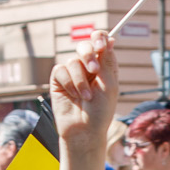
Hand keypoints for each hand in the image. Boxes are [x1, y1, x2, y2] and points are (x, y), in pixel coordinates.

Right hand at [50, 32, 117, 149]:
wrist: (84, 131)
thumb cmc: (100, 112)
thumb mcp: (109, 85)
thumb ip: (108, 61)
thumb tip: (111, 38)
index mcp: (104, 66)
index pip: (101, 43)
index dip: (100, 38)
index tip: (102, 44)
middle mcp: (88, 68)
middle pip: (84, 46)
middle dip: (88, 55)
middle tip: (94, 70)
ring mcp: (72, 73)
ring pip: (73, 61)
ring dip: (80, 80)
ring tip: (86, 97)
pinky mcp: (59, 80)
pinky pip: (61, 71)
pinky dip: (69, 84)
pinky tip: (73, 96)